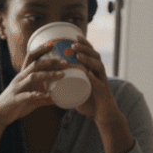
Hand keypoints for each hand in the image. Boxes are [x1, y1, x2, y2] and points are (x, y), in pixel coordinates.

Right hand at [0, 44, 66, 152]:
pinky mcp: (15, 99)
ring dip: (48, 75)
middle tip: (65, 63)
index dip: (41, 50)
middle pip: (35, 64)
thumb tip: (58, 98)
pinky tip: (47, 96)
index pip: (31, 57)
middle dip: (51, 62)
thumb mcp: (30, 98)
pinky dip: (38, 95)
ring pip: (33, 77)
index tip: (53, 45)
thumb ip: (43, 97)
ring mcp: (17, 88)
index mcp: (23, 75)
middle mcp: (20, 78)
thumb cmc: (15, 104)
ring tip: (62, 76)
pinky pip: (27, 95)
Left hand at [64, 37, 133, 152]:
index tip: (75, 36)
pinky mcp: (104, 93)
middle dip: (85, 48)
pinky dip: (93, 78)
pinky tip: (87, 73)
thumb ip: (64, 87)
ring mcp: (103, 83)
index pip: (92, 54)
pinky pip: (100, 84)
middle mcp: (100, 75)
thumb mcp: (76, 92)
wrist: (104, 117)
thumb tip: (47, 84)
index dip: (85, 44)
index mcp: (95, 72)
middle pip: (96, 56)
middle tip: (73, 44)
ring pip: (99, 67)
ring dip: (88, 60)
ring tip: (78, 55)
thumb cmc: (90, 103)